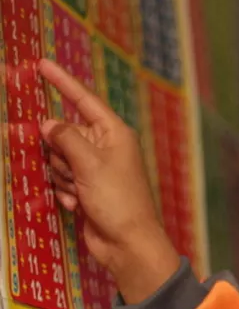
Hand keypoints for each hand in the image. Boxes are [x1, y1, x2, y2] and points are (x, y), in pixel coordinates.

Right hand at [38, 59, 180, 303]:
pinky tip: (79, 206)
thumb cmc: (117, 201)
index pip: (84, 100)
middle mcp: (106, 148)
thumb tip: (48, 123)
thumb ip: (65, 137)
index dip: (63, 82)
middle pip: (64, 133)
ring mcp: (97, 169)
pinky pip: (63, 180)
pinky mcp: (88, 189)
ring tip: (80, 192)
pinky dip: (66, 192)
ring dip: (62, 176)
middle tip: (72, 171)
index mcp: (114, 134)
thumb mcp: (89, 163)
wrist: (127, 245)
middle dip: (58, 151)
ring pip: (59, 158)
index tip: (42, 64)